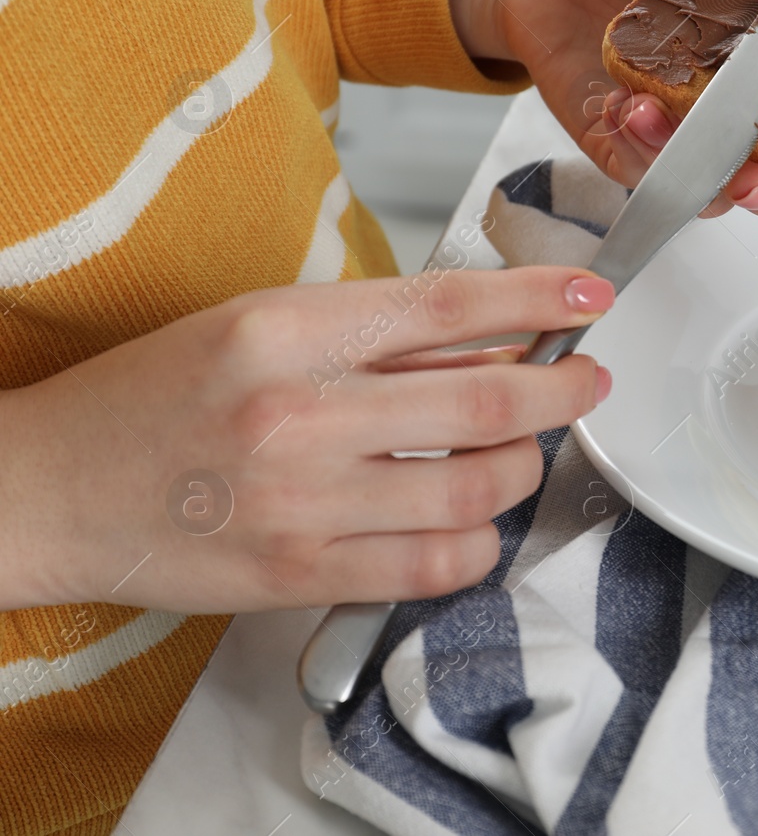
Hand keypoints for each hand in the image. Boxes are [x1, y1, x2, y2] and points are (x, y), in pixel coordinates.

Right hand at [0, 267, 612, 612]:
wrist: (49, 490)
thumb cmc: (154, 397)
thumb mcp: (256, 326)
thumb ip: (372, 334)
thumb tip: (490, 343)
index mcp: (285, 330)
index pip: (447, 305)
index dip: (537, 298)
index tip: (590, 296)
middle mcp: (298, 414)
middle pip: (482, 402)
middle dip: (561, 391)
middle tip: (587, 382)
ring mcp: (302, 503)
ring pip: (473, 489)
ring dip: (525, 467)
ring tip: (525, 451)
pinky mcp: (300, 574)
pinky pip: (432, 566)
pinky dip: (479, 544)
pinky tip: (476, 521)